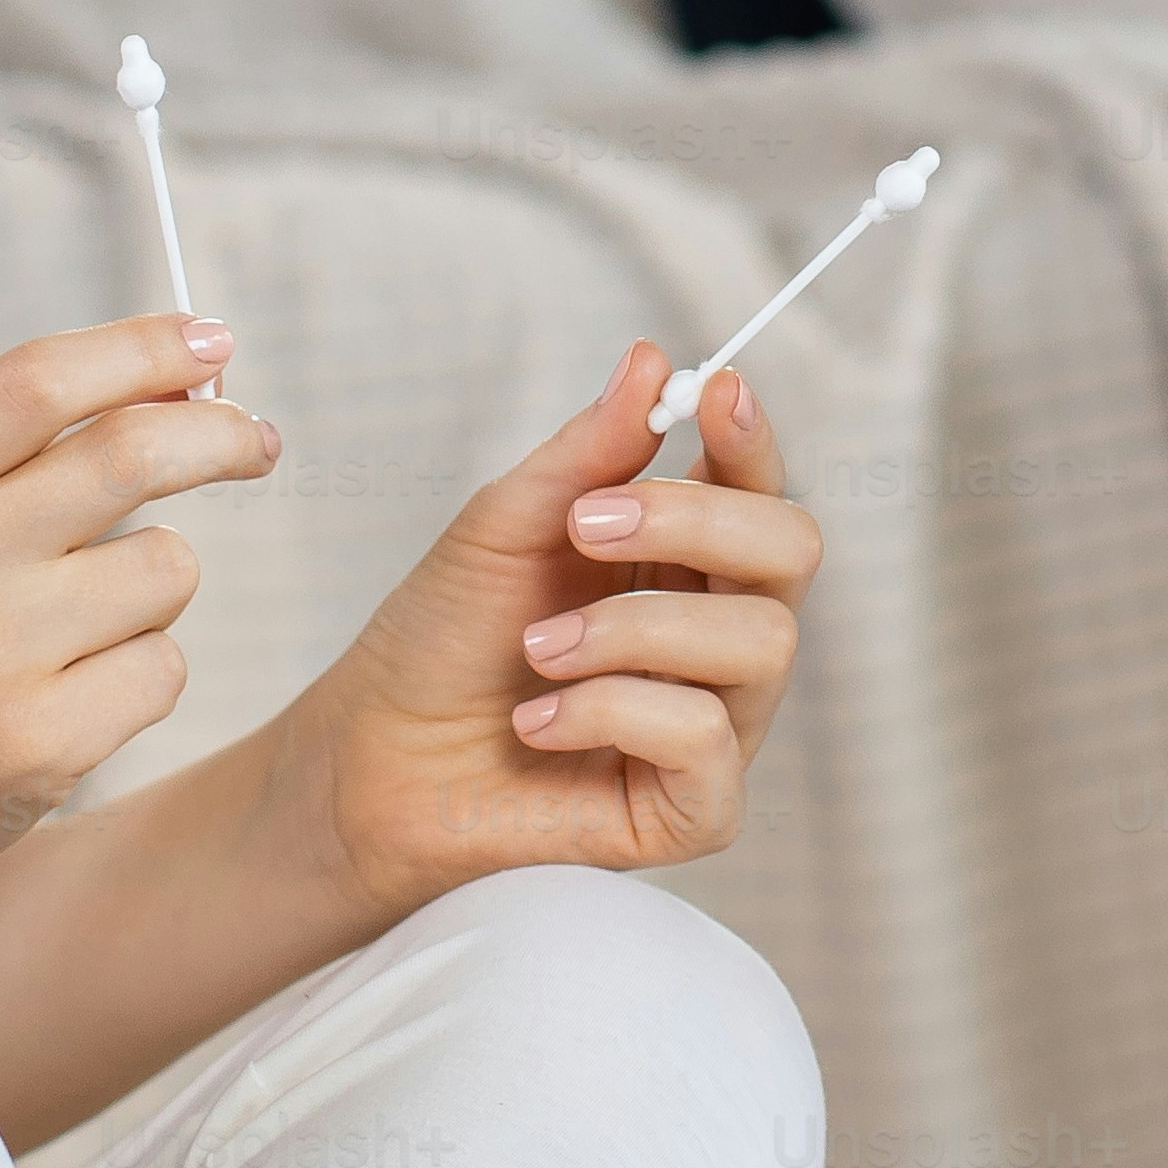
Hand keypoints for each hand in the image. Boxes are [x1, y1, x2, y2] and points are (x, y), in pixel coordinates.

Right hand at [0, 311, 276, 904]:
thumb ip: (31, 442)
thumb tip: (192, 377)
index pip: (39, 380)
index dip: (143, 346)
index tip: (211, 340)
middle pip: (129, 454)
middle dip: (219, 435)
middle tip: (255, 441)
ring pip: (167, 567)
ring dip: (158, 580)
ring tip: (88, 618)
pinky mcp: (43, 745)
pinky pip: (166, 667)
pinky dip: (146, 669)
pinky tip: (77, 690)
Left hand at [270, 340, 819, 921]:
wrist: (375, 758)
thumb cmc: (444, 640)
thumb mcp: (506, 526)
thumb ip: (588, 454)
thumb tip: (653, 359)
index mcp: (687, 556)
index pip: (760, 487)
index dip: (752, 438)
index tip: (714, 392)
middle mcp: (721, 636)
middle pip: (791, 550)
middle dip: (694, 519)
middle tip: (585, 525)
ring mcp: (720, 722)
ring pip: (760, 642)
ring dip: (631, 629)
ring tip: (538, 650)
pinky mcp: (698, 808)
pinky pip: (706, 739)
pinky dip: (610, 711)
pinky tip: (538, 722)